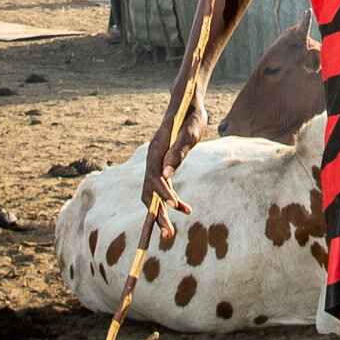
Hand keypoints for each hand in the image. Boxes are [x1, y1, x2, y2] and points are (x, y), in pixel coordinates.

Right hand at [141, 83, 208, 235]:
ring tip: (169, 234)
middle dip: (156, 214)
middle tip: (167, 235)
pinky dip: (170, 202)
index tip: (174, 206)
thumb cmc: (191, 116)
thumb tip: (167, 174)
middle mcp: (151, 158)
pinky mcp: (162, 167)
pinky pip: (162, 189)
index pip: (154, 178)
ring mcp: (155, 164)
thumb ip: (179, 151)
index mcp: (156, 149)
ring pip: (152, 195)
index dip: (162, 194)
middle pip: (148, 192)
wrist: (188, 104)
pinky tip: (186, 210)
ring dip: (160, 214)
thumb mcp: (191, 132)